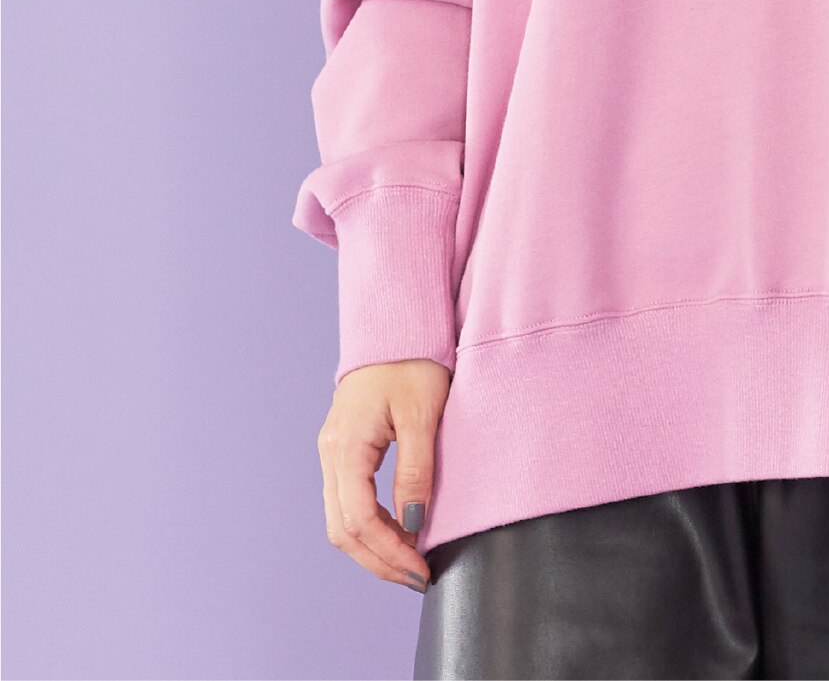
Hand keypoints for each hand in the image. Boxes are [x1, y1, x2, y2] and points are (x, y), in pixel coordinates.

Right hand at [317, 358, 451, 590]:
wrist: (397, 324)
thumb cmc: (413, 360)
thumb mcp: (422, 414)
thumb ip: (415, 470)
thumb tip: (413, 525)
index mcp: (346, 446)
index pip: (359, 519)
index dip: (389, 552)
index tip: (420, 570)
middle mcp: (331, 454)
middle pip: (343, 530)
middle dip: (379, 560)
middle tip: (417, 578)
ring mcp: (332, 452)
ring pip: (341, 520)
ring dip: (373, 548)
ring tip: (410, 563)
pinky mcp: (343, 450)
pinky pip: (347, 502)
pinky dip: (370, 526)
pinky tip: (398, 532)